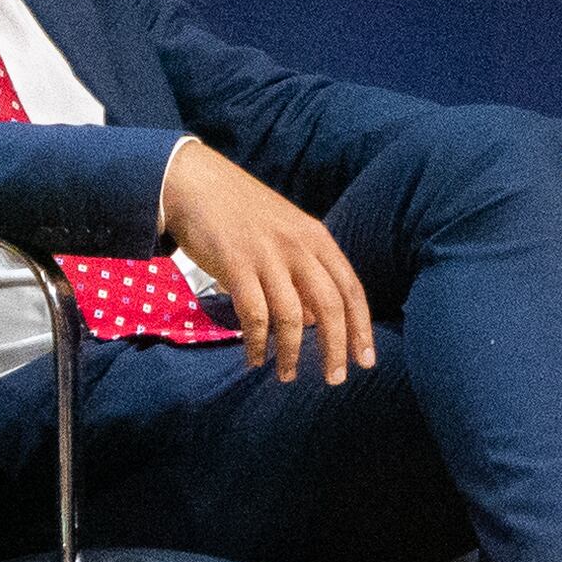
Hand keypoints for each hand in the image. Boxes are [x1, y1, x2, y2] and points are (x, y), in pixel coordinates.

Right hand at [161, 143, 372, 383]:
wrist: (196, 183)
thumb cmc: (241, 212)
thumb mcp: (284, 234)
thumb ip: (303, 272)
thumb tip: (314, 320)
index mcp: (316, 237)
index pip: (350, 288)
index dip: (361, 327)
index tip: (366, 360)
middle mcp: (298, 246)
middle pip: (330, 306)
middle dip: (336, 348)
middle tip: (334, 379)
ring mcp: (268, 255)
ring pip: (293, 316)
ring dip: (292, 353)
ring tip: (287, 376)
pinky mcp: (236, 265)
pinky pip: (254, 316)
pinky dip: (257, 343)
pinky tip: (255, 358)